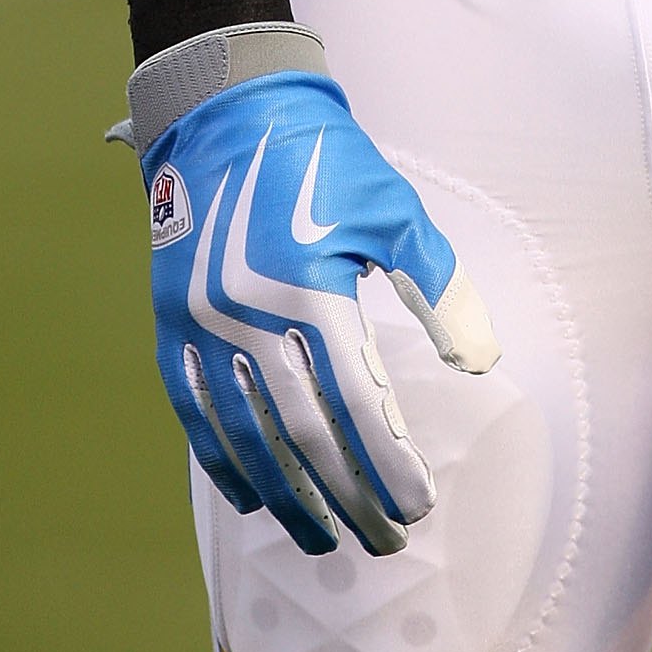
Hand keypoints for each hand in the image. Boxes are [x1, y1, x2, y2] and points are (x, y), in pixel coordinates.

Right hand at [132, 35, 498, 557]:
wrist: (228, 112)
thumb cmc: (324, 161)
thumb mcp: (393, 211)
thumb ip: (438, 287)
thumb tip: (481, 361)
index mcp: (309, 288)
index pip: (357, 400)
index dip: (388, 459)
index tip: (418, 503)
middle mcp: (250, 317)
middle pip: (305, 432)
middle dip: (348, 495)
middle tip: (384, 540)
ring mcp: (202, 326)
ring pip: (248, 434)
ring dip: (289, 495)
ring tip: (325, 540)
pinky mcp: (171, 325)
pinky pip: (195, 412)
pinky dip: (223, 460)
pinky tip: (254, 498)